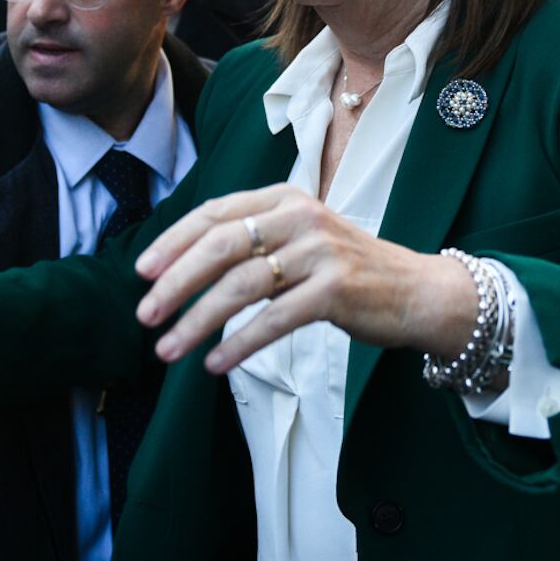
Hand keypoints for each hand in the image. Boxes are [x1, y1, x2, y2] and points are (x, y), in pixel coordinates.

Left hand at [133, 184, 476, 373]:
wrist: (418, 292)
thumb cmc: (348, 271)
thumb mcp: (300, 240)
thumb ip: (254, 241)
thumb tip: (182, 265)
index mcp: (285, 197)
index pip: (216, 213)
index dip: (173, 243)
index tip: (142, 272)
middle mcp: (301, 217)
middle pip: (220, 246)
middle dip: (175, 283)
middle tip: (145, 315)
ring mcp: (320, 252)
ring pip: (241, 286)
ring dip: (197, 321)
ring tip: (168, 350)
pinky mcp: (335, 291)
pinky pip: (273, 319)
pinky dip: (238, 343)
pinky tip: (214, 362)